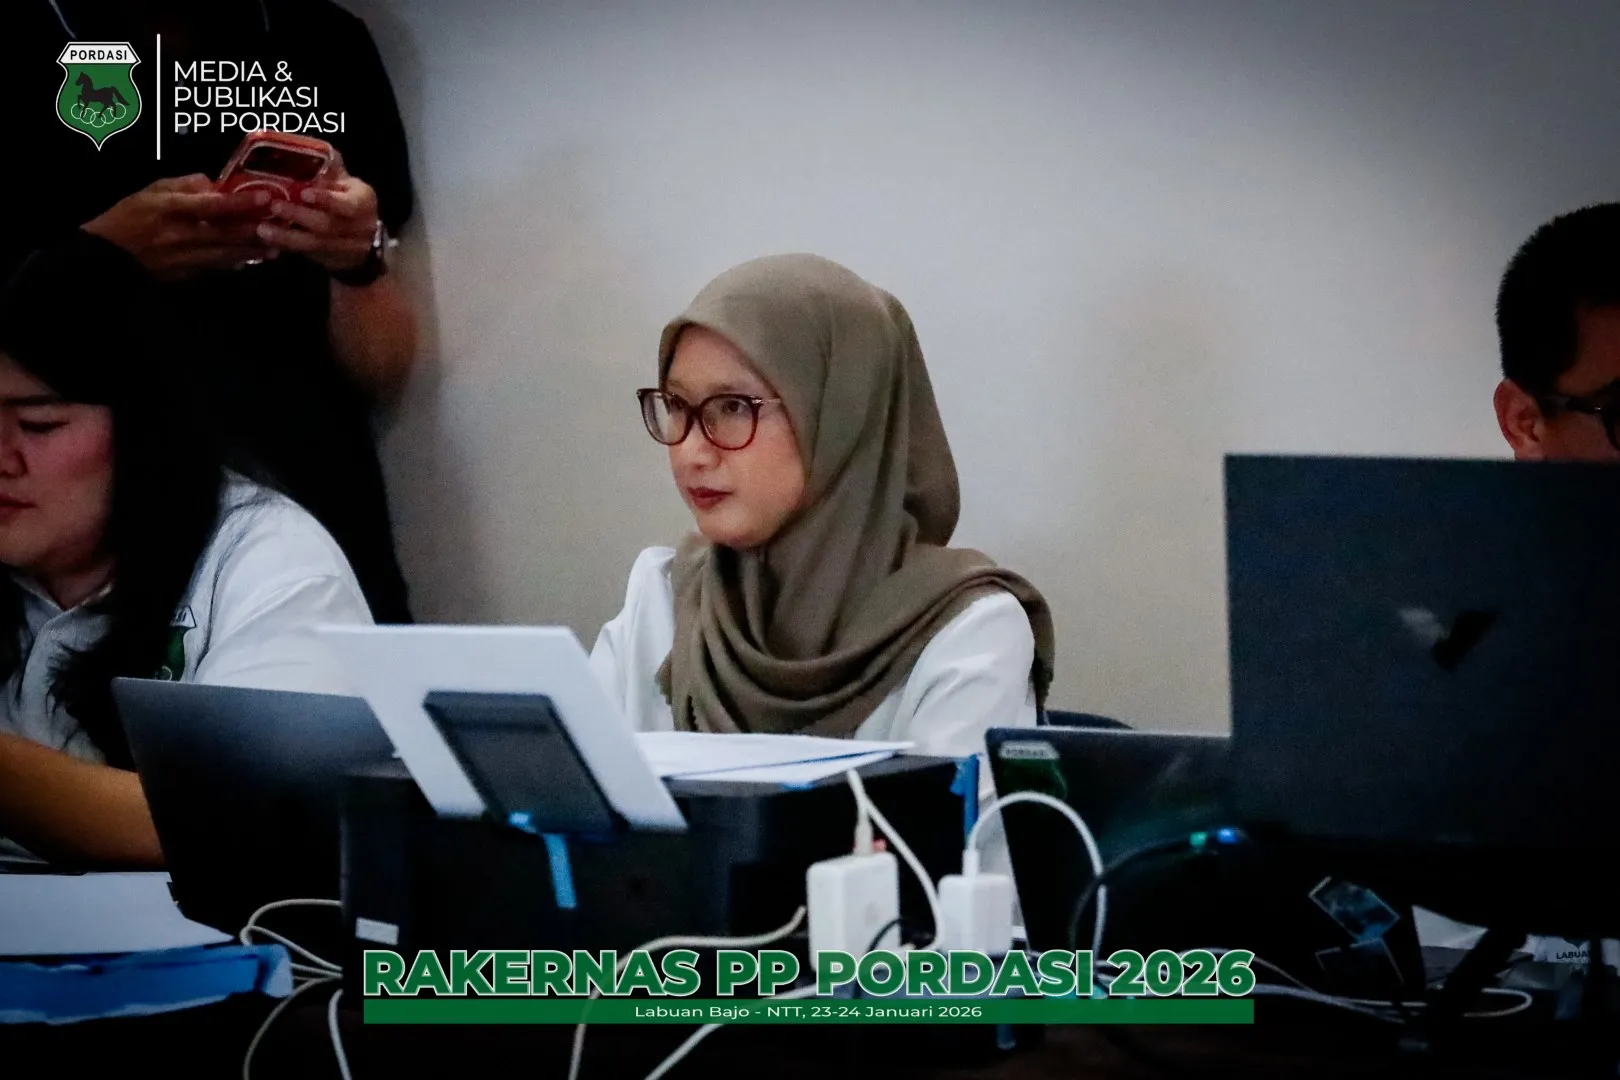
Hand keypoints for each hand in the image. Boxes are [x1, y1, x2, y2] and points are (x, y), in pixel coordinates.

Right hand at [81, 174, 269, 280]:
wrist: (108, 256)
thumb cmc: (129, 216)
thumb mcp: (152, 191)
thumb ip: (184, 185)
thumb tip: (214, 184)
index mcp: (170, 209)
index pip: (212, 205)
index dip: (242, 202)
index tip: (267, 196)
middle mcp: (179, 235)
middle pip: (227, 233)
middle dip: (256, 229)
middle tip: (282, 224)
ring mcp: (183, 258)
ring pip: (226, 254)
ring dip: (252, 251)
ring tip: (275, 246)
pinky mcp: (185, 275)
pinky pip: (216, 267)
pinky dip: (234, 262)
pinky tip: (250, 259)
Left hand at [255, 160, 380, 274]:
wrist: (364, 241)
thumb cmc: (349, 201)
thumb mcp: (347, 183)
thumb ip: (330, 169)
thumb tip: (304, 144)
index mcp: (363, 202)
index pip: (348, 203)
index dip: (326, 199)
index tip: (304, 193)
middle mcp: (358, 228)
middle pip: (328, 225)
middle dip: (300, 216)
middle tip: (275, 205)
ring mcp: (345, 248)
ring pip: (315, 245)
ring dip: (287, 236)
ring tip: (262, 228)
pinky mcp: (330, 260)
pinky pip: (306, 255)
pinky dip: (286, 247)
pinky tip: (267, 240)